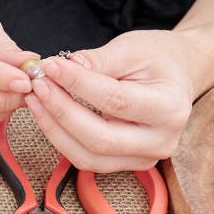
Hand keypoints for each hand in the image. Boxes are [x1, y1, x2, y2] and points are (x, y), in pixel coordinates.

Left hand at [19, 29, 198, 170]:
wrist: (178, 75)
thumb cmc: (157, 59)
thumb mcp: (132, 48)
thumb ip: (98, 60)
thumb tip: (61, 68)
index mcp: (169, 108)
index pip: (114, 100)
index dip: (77, 84)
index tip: (50, 66)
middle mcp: (161, 141)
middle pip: (99, 138)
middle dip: (61, 112)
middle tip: (37, 85)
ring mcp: (145, 158)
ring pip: (89, 156)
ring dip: (55, 129)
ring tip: (35, 99)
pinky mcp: (127, 164)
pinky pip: (87, 159)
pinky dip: (62, 139)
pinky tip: (46, 115)